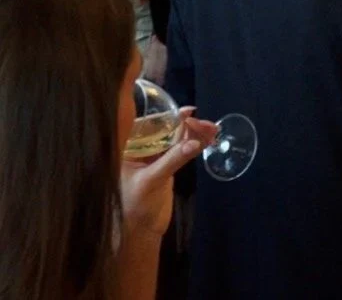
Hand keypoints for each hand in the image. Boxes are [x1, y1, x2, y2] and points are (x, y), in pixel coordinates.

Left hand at [120, 110, 216, 238]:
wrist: (140, 232)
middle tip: (206, 124)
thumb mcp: (151, 181)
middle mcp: (138, 149)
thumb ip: (173, 160)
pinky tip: (208, 138)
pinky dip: (194, 143)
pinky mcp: (165, 165)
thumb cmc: (134, 206)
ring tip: (213, 129)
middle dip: (186, 125)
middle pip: (164, 129)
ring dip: (194, 133)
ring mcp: (153, 157)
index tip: (187, 112)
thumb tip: (195, 142)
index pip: (146, 125)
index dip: (167, 116)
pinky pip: (181, 149)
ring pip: (175, 138)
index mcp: (126, 150)